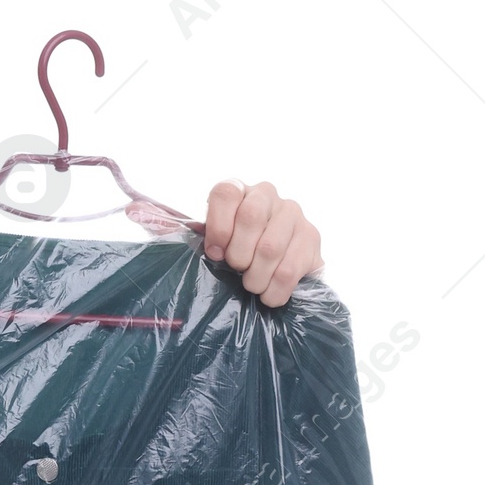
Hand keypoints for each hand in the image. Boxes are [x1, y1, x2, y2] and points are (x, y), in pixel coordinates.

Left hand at [202, 179, 322, 308]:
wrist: (277, 268)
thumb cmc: (236, 254)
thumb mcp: (213, 243)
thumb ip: (195, 235)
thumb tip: (172, 231)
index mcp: (238, 191)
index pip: (226, 193)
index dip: (218, 227)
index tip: (215, 254)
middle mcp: (267, 194)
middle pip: (251, 217)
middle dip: (239, 255)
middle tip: (237, 270)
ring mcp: (293, 213)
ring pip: (271, 248)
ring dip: (256, 278)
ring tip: (252, 285)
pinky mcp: (312, 236)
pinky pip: (290, 270)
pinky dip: (274, 291)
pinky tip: (269, 293)